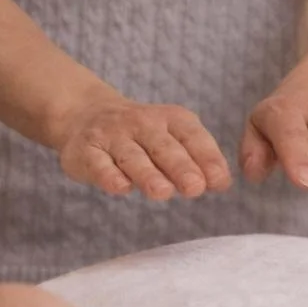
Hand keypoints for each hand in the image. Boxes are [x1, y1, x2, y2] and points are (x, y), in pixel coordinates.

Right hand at [55, 98, 232, 200]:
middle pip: (164, 147)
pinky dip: (109, 175)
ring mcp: (112, 136)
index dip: (207, 158)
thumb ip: (196, 159)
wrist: (86, 114)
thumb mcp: (173, 138)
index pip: (193, 137)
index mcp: (171, 119)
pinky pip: (98, 164)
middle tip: (195, 188)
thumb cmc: (143, 137)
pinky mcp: (86, 151)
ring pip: (132, 157)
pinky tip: (121, 187)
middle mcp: (142, 123)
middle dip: (181, 167)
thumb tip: (221, 183)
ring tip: (163, 192)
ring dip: (148, 174)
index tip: (219, 182)